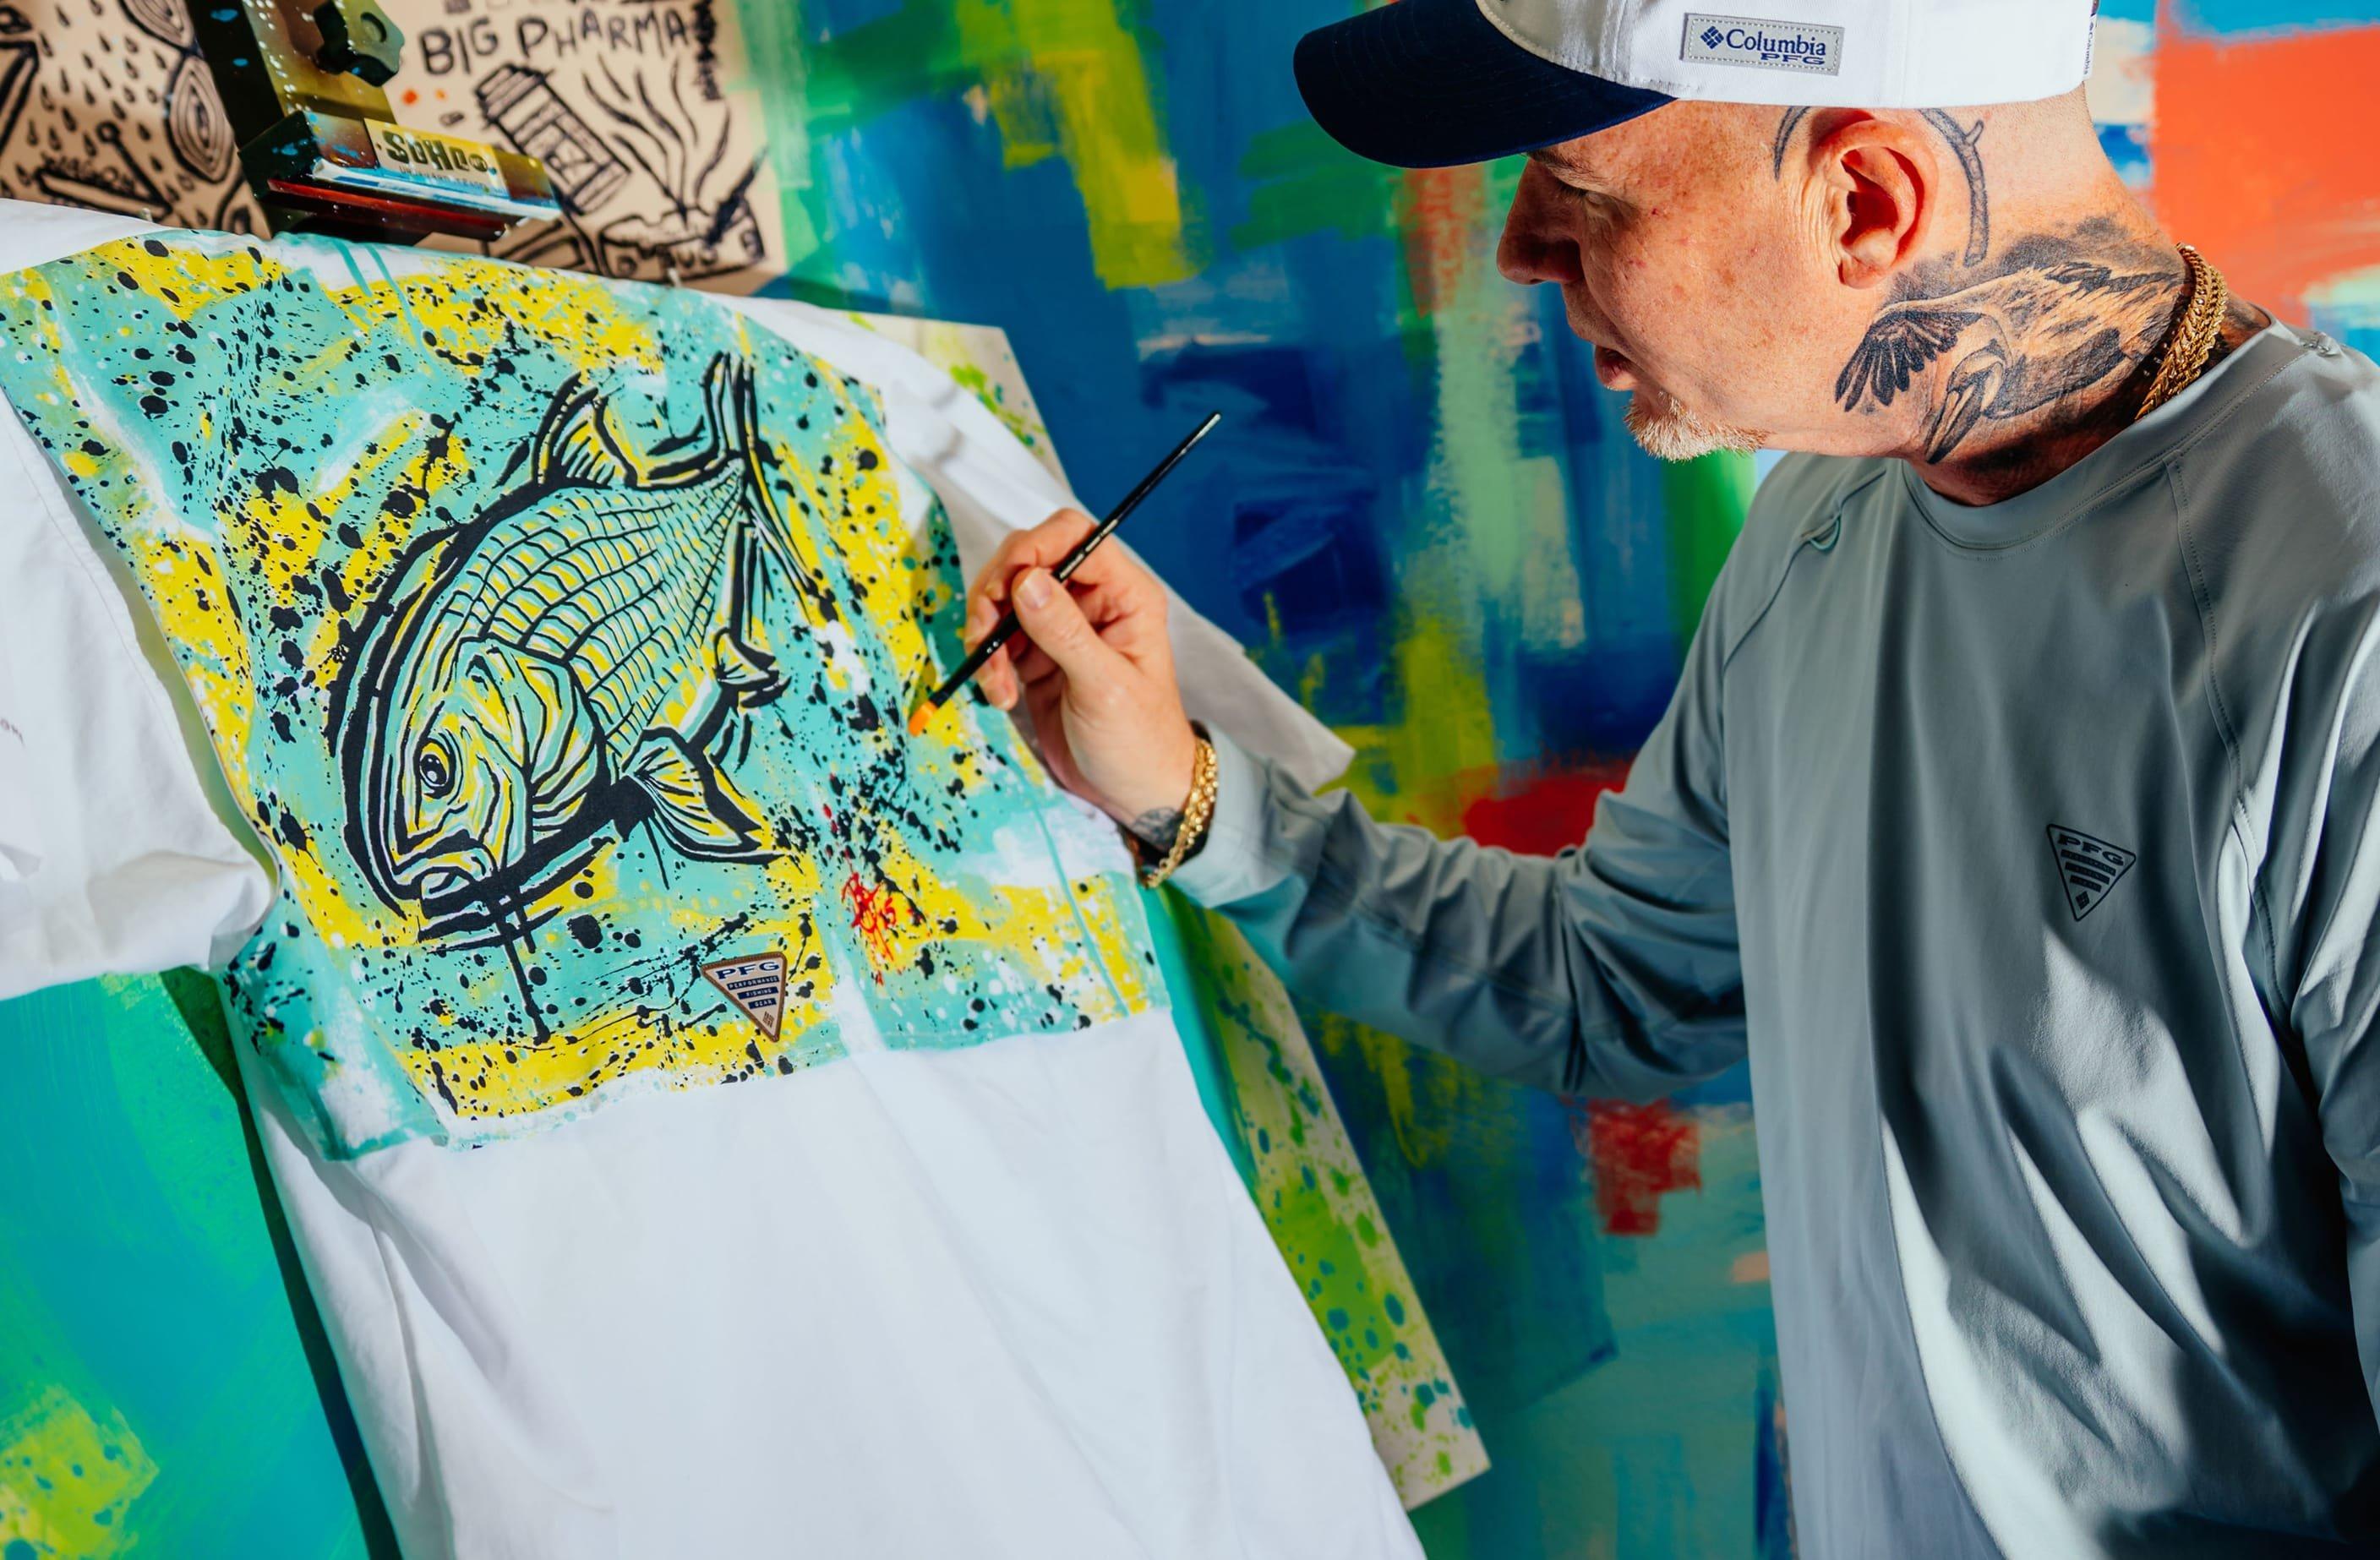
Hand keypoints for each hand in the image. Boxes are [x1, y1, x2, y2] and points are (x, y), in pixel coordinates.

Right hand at [965, 509, 1198, 842]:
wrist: (1136, 793)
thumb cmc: (1140, 741)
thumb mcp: (1104, 687)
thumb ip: (1065, 632)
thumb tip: (1026, 580)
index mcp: (1124, 594)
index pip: (1073, 536)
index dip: (1031, 550)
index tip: (1003, 589)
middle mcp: (1092, 601)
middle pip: (1027, 561)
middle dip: (995, 595)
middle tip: (984, 638)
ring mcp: (1061, 627)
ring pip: (1003, 599)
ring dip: (986, 636)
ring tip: (996, 685)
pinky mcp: (1036, 656)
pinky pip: (997, 639)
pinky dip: (987, 663)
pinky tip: (1001, 697)